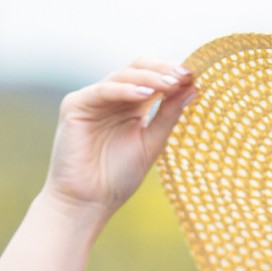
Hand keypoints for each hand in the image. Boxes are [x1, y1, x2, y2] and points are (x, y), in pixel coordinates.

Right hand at [40, 57, 196, 220]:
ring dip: (149, 78)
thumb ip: (169, 115)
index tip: (196, 76)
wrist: (89, 202)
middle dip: (163, 70)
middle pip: (138, 69)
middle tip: (185, 75)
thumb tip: (194, 88)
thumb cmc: (119, 177)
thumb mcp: (152, 143)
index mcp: (131, 106)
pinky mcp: (75, 105)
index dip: (172, 74)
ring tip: (171, 85)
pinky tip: (145, 94)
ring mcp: (93, 100)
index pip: (152, 78)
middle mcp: (112, 98)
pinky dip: (125, 90)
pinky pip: (103, 90)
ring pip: (123, 76)